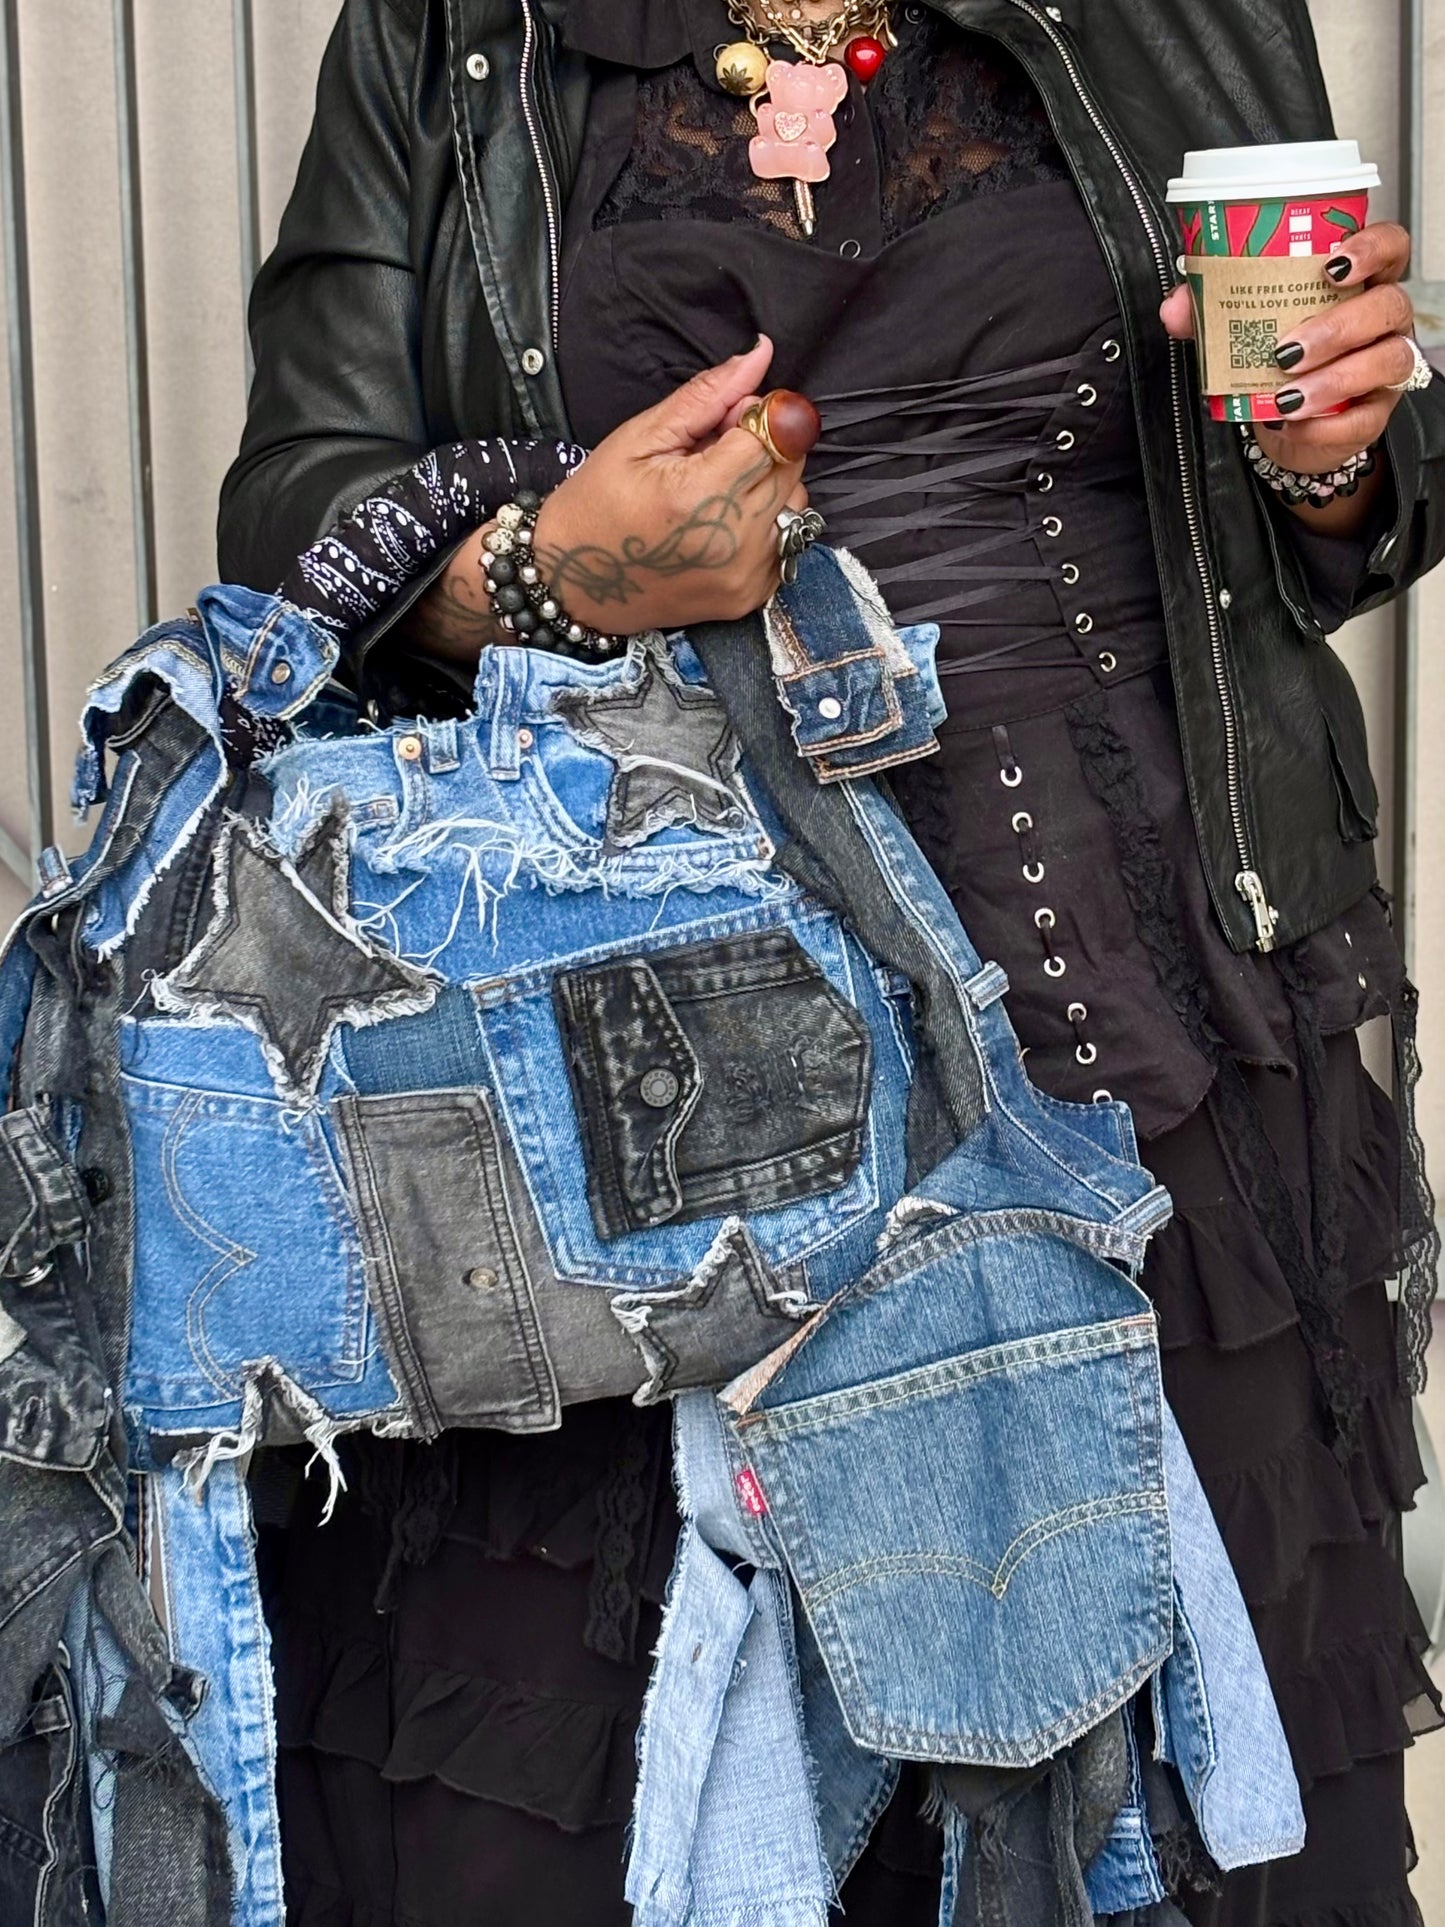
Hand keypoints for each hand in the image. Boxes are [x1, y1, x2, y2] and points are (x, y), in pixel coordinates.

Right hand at [531, 335, 809, 634]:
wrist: (571, 583)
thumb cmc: (596, 504)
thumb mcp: (640, 437)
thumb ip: (707, 396)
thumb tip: (760, 354)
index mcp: (702, 495)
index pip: (775, 433)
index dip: (755, 416)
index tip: (726, 419)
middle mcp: (733, 542)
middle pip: (790, 466)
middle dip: (763, 447)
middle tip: (713, 455)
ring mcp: (745, 575)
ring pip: (795, 502)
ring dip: (767, 485)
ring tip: (716, 492)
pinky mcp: (749, 597)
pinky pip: (787, 541)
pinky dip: (764, 523)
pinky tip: (722, 524)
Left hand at [1160, 222, 1416, 476]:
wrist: (1282, 424)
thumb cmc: (1274, 360)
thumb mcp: (1242, 329)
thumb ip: (1210, 311)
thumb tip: (1175, 307)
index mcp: (1358, 283)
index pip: (1390, 246)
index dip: (1372, 248)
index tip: (1333, 265)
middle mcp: (1383, 320)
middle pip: (1388, 306)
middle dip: (1338, 328)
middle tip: (1286, 351)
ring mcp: (1386, 366)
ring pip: (1387, 360)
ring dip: (1334, 380)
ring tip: (1285, 397)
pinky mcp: (1375, 414)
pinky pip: (1364, 418)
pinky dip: (1325, 425)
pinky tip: (1293, 424)